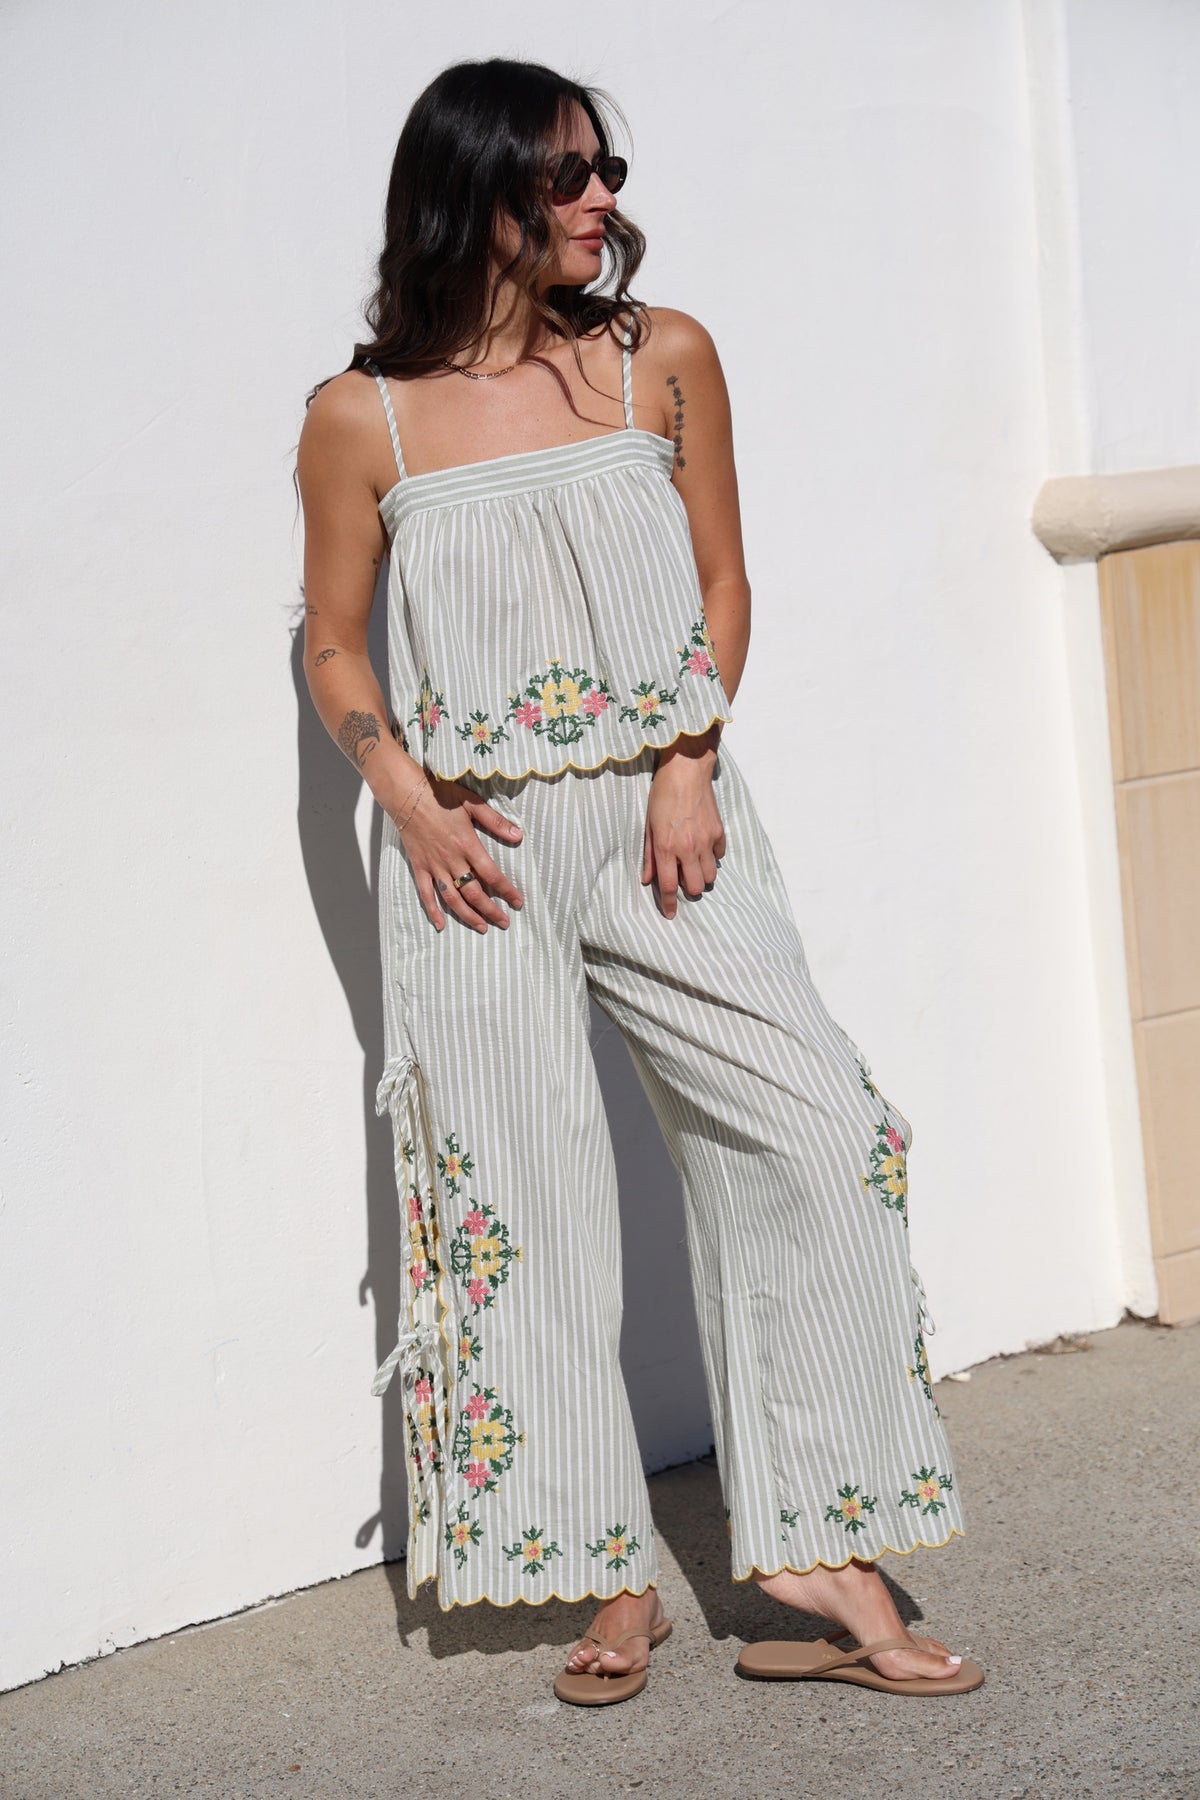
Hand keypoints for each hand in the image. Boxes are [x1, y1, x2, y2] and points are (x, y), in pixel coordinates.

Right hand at [388, 770, 524, 932]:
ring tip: (481, 927)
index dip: (507, 890)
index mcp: (468, 845)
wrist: (407, 795)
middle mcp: (452, 860)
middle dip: (491, 910)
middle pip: (474, 893)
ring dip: (468, 915)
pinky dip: (433, 910)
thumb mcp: (473, 803)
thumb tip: (519, 835)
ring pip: (452, 898)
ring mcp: (434, 866)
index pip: (492, 875)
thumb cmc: (441, 795)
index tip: (518, 902)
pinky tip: (441, 924)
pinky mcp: (419, 867)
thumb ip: (495, 821)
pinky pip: (426, 893)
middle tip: (504, 922)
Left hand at [640, 741, 725, 918]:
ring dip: (701, 876)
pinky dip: (712, 857)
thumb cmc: (662, 796)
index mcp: (666, 848)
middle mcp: (687, 849)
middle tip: (682, 879)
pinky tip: (703, 847)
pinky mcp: (719, 832)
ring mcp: (706, 841)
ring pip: (710, 876)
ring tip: (693, 865)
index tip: (671, 915)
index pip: (669, 886)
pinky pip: (719, 856)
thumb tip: (647, 879)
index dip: (670, 904)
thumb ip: (648, 855)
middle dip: (688, 889)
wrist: (686, 772)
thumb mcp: (648, 826)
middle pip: (694, 887)